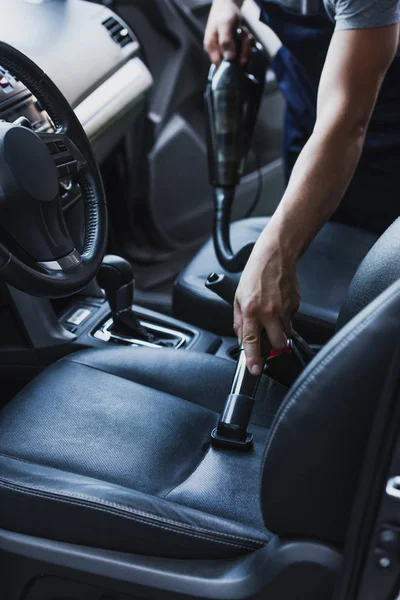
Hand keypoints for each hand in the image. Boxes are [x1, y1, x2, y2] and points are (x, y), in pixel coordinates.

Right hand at [204, 0, 251, 64]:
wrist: (228, 7)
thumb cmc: (222, 15)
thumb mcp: (224, 26)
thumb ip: (225, 42)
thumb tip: (229, 59)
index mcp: (212, 49)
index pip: (222, 65)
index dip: (232, 62)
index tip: (238, 54)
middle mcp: (220, 53)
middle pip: (235, 61)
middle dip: (242, 48)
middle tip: (241, 34)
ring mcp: (228, 51)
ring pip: (242, 55)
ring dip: (246, 43)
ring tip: (241, 30)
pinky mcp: (235, 49)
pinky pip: (245, 50)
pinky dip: (247, 41)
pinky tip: (242, 32)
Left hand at [233, 242, 299, 375]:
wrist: (275, 256)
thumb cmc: (255, 274)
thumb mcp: (238, 297)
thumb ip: (239, 321)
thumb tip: (241, 338)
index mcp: (252, 310)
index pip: (252, 341)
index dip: (254, 359)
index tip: (255, 370)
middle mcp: (269, 312)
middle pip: (278, 343)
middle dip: (274, 346)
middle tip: (268, 338)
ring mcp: (284, 308)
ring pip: (287, 333)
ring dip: (280, 331)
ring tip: (272, 316)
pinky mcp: (296, 304)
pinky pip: (292, 320)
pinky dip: (286, 318)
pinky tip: (279, 305)